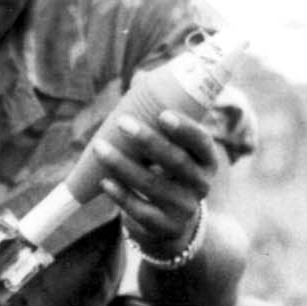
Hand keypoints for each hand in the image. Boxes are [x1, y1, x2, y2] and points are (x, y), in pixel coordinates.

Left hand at [90, 104, 218, 259]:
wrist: (175, 228)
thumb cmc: (169, 176)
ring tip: (99, 148)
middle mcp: (201, 185)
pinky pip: (139, 210)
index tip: (162, 114)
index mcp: (207, 161)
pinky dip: (120, 194)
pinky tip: (104, 180)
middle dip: (147, 141)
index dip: (184, 129)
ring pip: (151, 184)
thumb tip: (141, 77)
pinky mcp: (164, 228)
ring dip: (122, 165)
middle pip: (175, 161)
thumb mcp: (173, 150)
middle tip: (122, 122)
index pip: (202, 142)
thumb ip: (160, 117)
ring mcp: (183, 209)